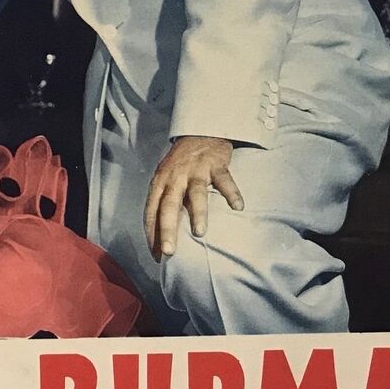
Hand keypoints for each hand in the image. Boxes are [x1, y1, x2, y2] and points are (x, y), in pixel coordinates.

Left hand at [144, 135, 244, 258]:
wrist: (200, 132)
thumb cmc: (181, 164)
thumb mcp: (166, 180)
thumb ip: (164, 204)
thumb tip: (160, 239)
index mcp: (160, 182)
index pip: (151, 211)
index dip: (152, 234)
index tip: (157, 257)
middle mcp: (175, 176)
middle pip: (168, 205)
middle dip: (167, 229)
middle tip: (169, 252)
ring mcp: (195, 170)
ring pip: (195, 193)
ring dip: (197, 213)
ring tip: (200, 234)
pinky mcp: (216, 164)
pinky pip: (224, 180)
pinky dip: (231, 193)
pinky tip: (238, 207)